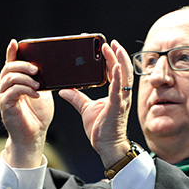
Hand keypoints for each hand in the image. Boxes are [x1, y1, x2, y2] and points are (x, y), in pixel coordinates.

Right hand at [0, 39, 54, 167]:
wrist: (35, 134)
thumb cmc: (38, 114)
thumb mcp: (43, 92)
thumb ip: (41, 79)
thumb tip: (50, 67)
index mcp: (14, 81)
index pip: (10, 63)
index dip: (11, 52)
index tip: (15, 43)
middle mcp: (5, 87)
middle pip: (9, 68)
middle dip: (23, 65)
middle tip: (36, 69)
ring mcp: (3, 95)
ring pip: (10, 78)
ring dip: (25, 78)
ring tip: (38, 84)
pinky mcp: (5, 105)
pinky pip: (13, 91)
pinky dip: (25, 90)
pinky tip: (36, 93)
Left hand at [59, 39, 134, 166]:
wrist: (107, 146)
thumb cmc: (102, 130)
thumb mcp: (86, 109)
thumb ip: (76, 98)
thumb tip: (64, 90)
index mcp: (115, 93)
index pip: (115, 72)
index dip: (111, 59)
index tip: (105, 47)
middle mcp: (121, 95)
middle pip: (122, 70)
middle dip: (117, 54)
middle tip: (109, 42)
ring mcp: (121, 100)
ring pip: (124, 76)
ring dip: (119, 60)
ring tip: (113, 47)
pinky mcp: (117, 107)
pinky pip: (119, 90)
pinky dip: (118, 78)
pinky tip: (116, 68)